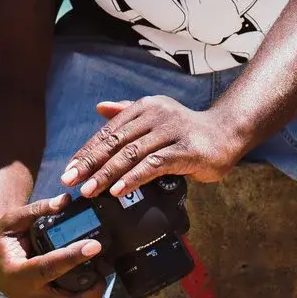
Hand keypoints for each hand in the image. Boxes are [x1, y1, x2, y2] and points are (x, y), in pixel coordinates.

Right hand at [0, 195, 105, 297]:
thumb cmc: (1, 239)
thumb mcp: (12, 220)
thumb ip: (37, 210)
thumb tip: (65, 199)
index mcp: (16, 272)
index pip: (48, 267)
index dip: (73, 257)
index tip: (94, 245)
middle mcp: (27, 296)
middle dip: (91, 288)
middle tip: (106, 265)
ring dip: (91, 294)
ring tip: (101, 270)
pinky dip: (85, 297)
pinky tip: (91, 279)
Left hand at [60, 98, 243, 199]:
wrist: (226, 133)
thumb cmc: (187, 129)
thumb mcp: (157, 115)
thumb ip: (128, 112)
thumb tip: (100, 107)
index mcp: (146, 107)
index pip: (110, 131)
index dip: (88, 150)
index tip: (70, 169)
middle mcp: (156, 115)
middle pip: (116, 142)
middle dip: (90, 163)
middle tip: (70, 181)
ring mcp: (171, 131)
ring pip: (131, 154)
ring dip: (107, 173)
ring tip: (89, 190)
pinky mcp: (185, 150)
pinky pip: (153, 165)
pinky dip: (133, 178)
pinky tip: (118, 190)